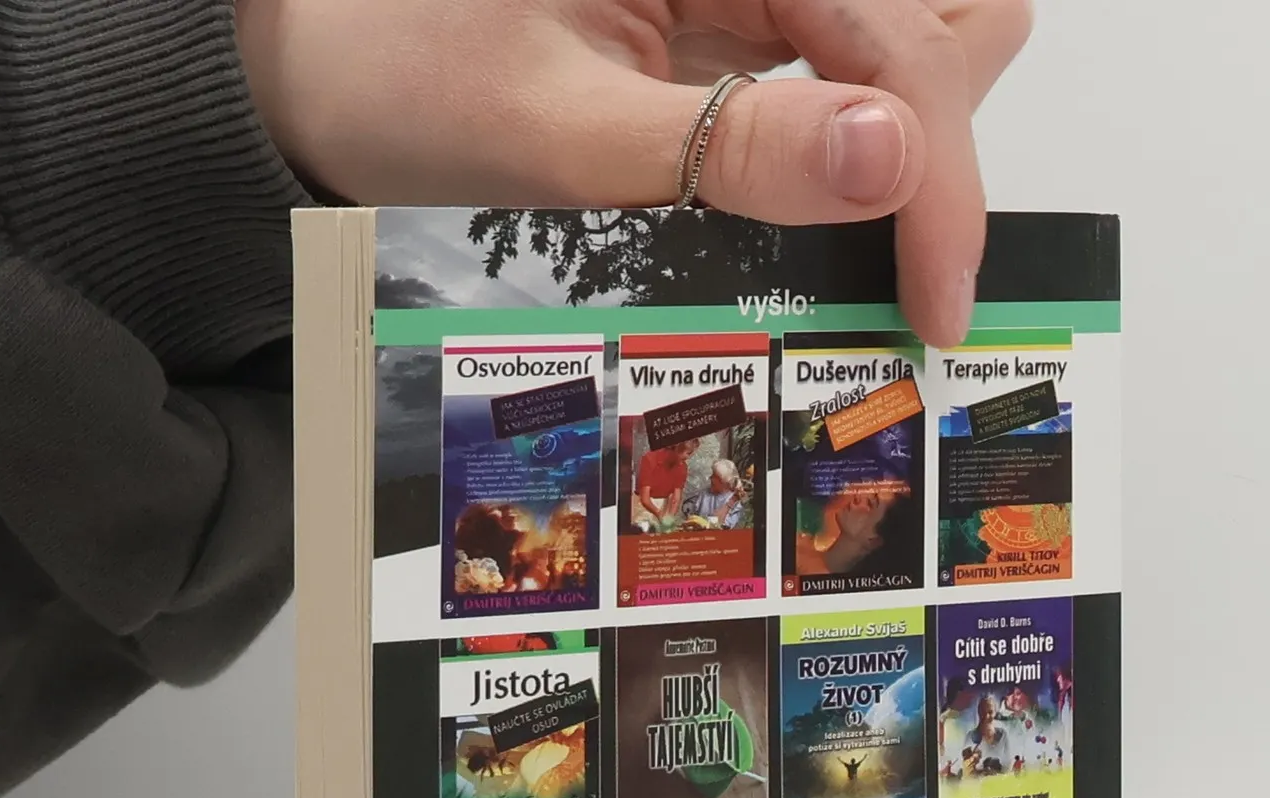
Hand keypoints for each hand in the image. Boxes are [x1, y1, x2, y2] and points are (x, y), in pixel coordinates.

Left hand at [236, 0, 1032, 345]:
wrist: (331, 65)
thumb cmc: (408, 76)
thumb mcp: (561, 129)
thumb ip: (729, 148)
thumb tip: (888, 161)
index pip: (901, 40)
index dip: (938, 175)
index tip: (936, 297)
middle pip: (935, 23)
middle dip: (934, 153)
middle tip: (904, 277)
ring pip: (913, 34)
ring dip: (913, 135)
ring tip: (874, 243)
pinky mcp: (741, 9)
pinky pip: (848, 62)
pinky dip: (860, 139)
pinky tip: (830, 204)